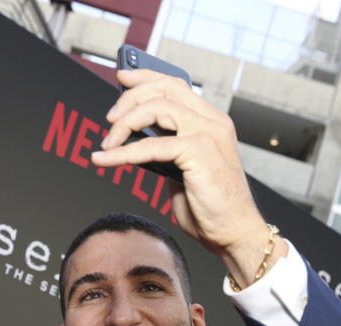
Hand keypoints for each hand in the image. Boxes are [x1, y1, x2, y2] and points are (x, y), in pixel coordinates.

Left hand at [91, 69, 287, 285]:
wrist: (234, 233)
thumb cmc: (211, 208)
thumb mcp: (183, 171)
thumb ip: (166, 150)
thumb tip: (134, 140)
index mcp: (211, 122)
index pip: (176, 85)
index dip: (146, 77)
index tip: (122, 76)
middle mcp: (213, 122)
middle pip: (164, 89)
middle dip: (129, 98)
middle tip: (109, 119)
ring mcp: (208, 133)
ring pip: (156, 108)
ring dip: (124, 124)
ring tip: (108, 143)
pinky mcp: (199, 151)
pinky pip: (151, 145)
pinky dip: (123, 153)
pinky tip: (106, 160)